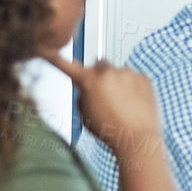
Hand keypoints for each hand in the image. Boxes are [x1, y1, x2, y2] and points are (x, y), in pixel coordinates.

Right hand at [45, 52, 161, 162]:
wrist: (138, 139)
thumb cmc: (109, 131)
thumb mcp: (85, 114)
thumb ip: (83, 94)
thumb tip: (89, 86)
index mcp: (89, 81)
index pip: (67, 66)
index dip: (55, 59)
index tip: (47, 51)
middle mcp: (109, 72)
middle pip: (98, 65)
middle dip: (98, 75)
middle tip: (103, 95)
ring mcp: (129, 73)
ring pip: (118, 72)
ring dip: (117, 82)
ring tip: (122, 105)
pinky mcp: (145, 77)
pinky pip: (134, 78)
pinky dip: (133, 87)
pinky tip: (134, 103)